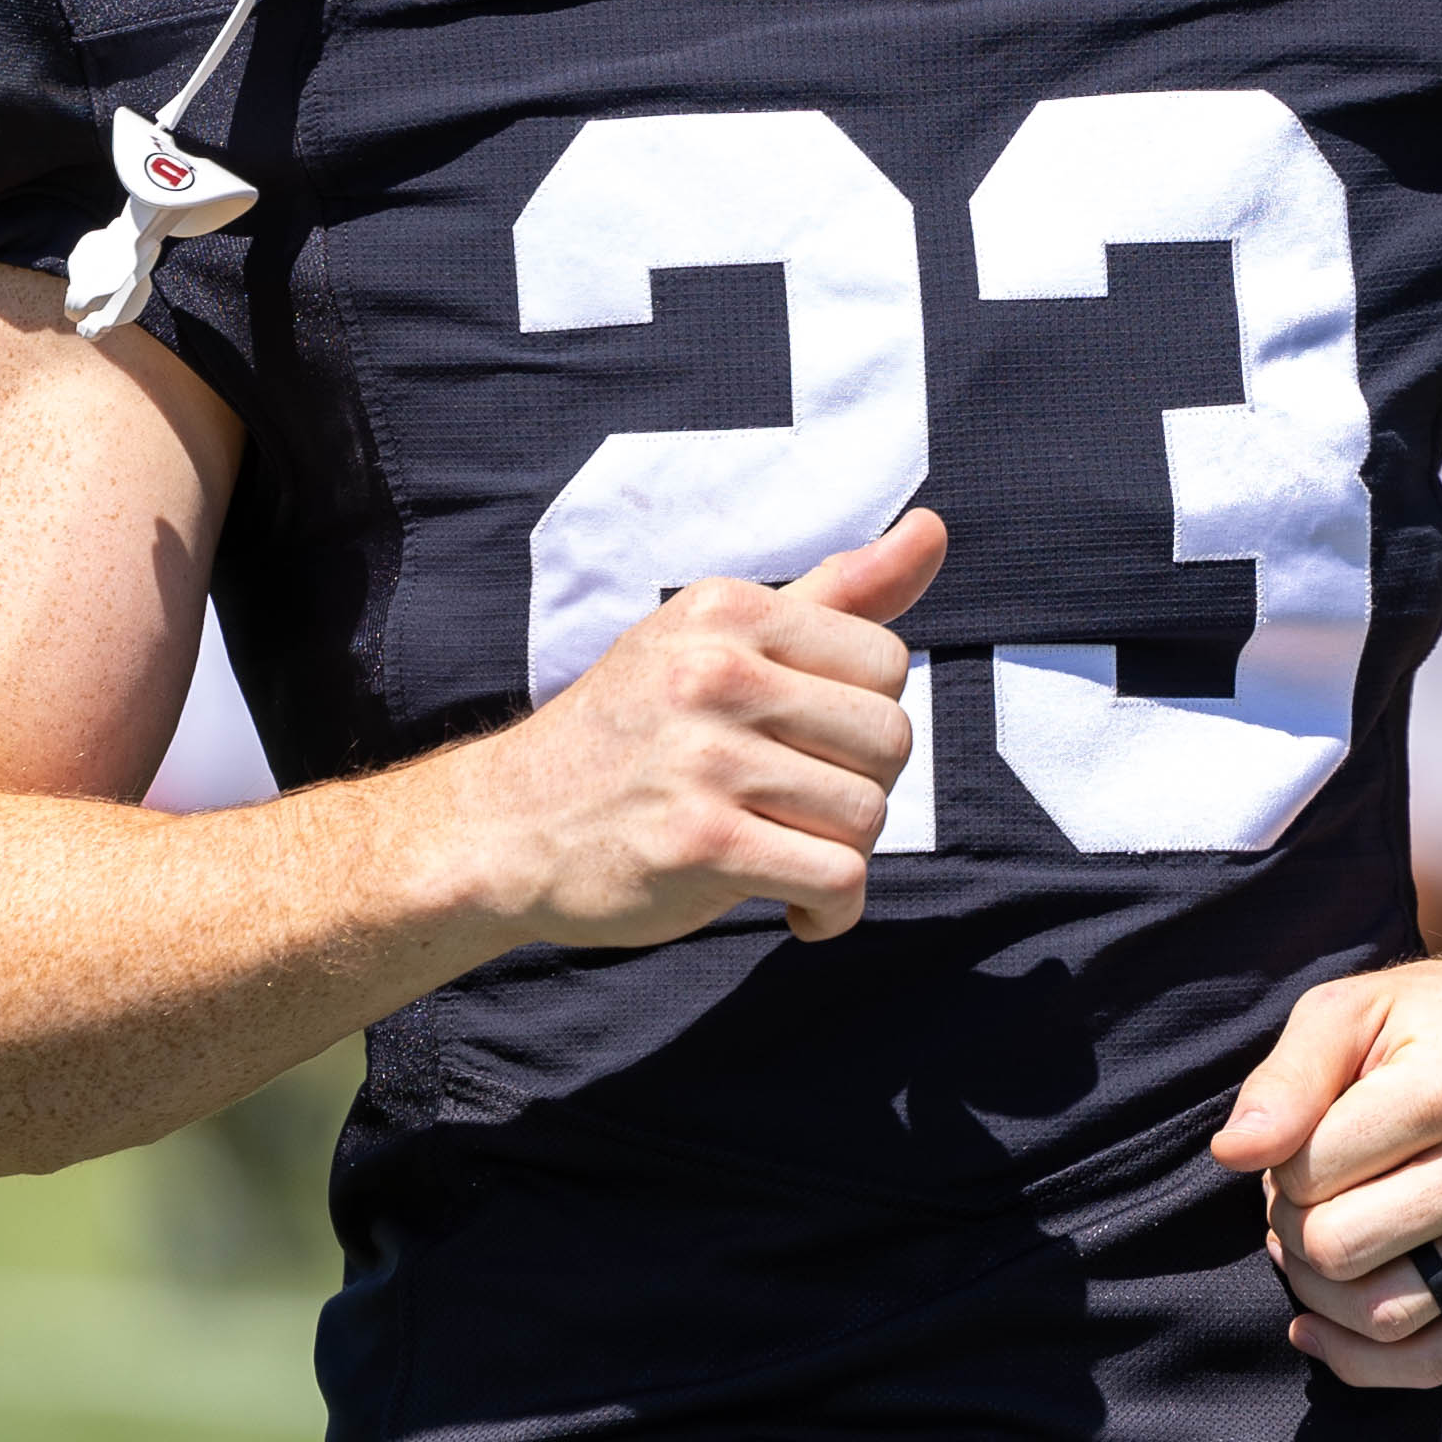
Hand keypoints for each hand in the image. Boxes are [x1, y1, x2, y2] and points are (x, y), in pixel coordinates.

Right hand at [430, 512, 940, 948]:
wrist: (507, 826)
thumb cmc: (631, 731)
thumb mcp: (715, 638)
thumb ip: (834, 591)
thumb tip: (934, 531)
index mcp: (725, 610)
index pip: (887, 660)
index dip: (862, 714)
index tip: (805, 743)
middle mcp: (714, 672)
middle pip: (890, 739)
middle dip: (861, 785)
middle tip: (796, 805)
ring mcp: (705, 760)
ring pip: (867, 814)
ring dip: (841, 852)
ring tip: (785, 850)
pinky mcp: (699, 846)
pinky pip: (836, 879)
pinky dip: (832, 910)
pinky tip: (796, 911)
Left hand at [1213, 946, 1441, 1388]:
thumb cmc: (1428, 1025)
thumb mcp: (1347, 1010)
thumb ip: (1285, 1078)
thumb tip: (1234, 1153)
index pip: (1313, 1171)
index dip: (1278, 1164)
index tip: (1294, 1141)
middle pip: (1342, 1249)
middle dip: (1293, 1226)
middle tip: (1299, 1192)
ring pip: (1384, 1316)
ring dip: (1318, 1290)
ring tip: (1315, 1236)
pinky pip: (1435, 1361)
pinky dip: (1359, 1359)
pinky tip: (1314, 1323)